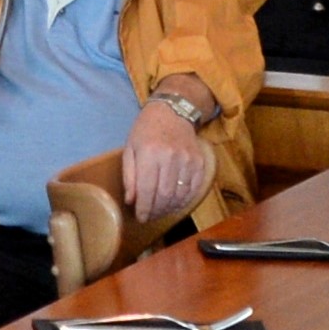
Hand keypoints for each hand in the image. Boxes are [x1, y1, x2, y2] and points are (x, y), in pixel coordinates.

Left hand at [119, 100, 211, 229]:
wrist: (173, 111)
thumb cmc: (146, 130)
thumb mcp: (130, 148)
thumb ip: (129, 175)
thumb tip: (131, 201)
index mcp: (149, 153)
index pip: (147, 189)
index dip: (144, 208)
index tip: (141, 218)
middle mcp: (170, 156)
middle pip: (165, 195)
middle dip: (156, 211)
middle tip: (150, 216)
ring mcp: (188, 159)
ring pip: (180, 195)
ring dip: (170, 208)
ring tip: (161, 211)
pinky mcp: (199, 162)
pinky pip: (194, 189)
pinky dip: (185, 200)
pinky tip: (175, 204)